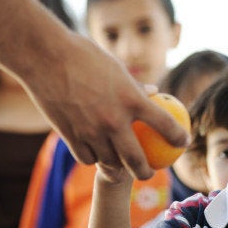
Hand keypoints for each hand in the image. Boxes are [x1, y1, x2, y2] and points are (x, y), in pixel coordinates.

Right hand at [24, 32, 189, 179]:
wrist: (44, 57)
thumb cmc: (83, 55)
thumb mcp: (115, 67)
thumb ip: (134, 86)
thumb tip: (152, 92)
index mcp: (131, 99)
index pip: (164, 124)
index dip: (178, 137)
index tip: (182, 142)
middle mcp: (113, 120)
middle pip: (136, 160)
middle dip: (146, 172)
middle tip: (150, 172)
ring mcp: (91, 131)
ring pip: (110, 163)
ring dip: (118, 169)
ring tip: (122, 168)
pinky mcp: (70, 136)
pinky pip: (88, 158)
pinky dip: (94, 159)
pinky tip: (97, 156)